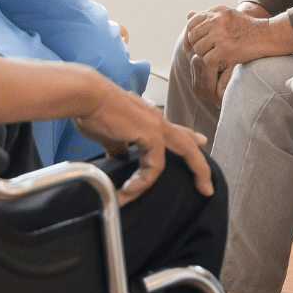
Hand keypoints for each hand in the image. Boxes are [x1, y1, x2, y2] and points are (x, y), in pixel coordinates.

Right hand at [71, 84, 213, 203]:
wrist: (87, 96)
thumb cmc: (93, 110)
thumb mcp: (110, 133)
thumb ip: (119, 146)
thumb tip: (119, 158)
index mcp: (148, 117)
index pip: (174, 130)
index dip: (189, 137)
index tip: (201, 142)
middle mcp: (157, 119)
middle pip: (187, 144)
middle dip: (200, 167)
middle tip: (206, 186)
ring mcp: (156, 126)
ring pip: (181, 155)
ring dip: (161, 180)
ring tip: (137, 196)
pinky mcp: (151, 134)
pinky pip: (154, 167)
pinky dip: (142, 182)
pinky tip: (128, 190)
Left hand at [183, 4, 279, 107]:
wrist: (267, 36)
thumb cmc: (247, 28)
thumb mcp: (228, 16)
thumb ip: (209, 16)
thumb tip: (188, 14)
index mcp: (216, 11)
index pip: (192, 23)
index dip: (188, 36)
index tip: (187, 47)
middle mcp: (216, 20)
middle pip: (193, 36)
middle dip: (196, 46)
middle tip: (204, 53)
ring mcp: (220, 35)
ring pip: (199, 49)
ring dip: (205, 55)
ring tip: (216, 56)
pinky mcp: (225, 49)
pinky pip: (207, 60)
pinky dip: (213, 63)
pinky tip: (221, 61)